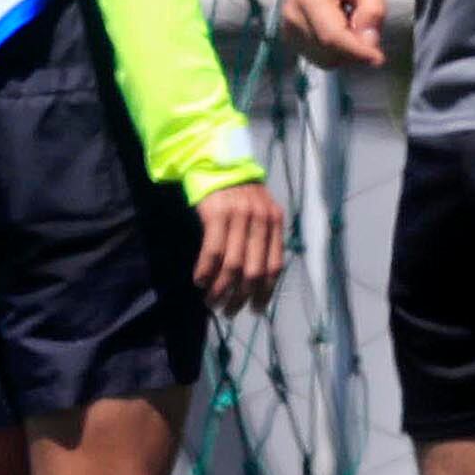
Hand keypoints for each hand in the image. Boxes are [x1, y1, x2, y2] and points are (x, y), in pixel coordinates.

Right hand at [193, 180, 286, 313]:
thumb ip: (263, 240)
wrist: (219, 163)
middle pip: (253, 271)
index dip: (265, 292)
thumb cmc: (240, 195)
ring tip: (211, 302)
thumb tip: (259, 283)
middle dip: (240, 297)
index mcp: (275, 222)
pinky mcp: (216, 213)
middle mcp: (260, 220)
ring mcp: (239, 216)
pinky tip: (199, 282)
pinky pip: (212, 252)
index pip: (274, 267)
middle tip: (228, 311)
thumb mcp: (261, 213)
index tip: (254, 309)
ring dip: (220, 290)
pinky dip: (205, 271)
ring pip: (232, 266)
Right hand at [281, 0, 387, 69]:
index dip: (357, 51)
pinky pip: (320, 58)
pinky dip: (336, 51)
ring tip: (351, 21)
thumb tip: (369, 43)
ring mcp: (288, 30)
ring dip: (346, 51)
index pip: (332, 36)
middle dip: (354, 49)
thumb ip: (373, 9)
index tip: (379, 58)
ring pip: (326, 60)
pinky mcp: (290, 39)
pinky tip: (340, 28)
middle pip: (330, 53)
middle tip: (367, 26)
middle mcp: (292, 18)